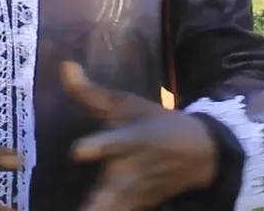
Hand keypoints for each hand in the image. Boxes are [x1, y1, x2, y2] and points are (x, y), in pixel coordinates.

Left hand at [63, 62, 218, 210]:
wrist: (199, 155)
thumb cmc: (156, 123)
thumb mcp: (128, 105)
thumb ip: (90, 93)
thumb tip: (64, 66)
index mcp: (130, 140)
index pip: (111, 145)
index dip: (94, 148)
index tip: (78, 152)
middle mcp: (130, 172)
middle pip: (107, 195)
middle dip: (94, 204)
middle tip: (81, 208)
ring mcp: (133, 195)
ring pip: (109, 209)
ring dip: (95, 210)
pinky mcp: (135, 207)